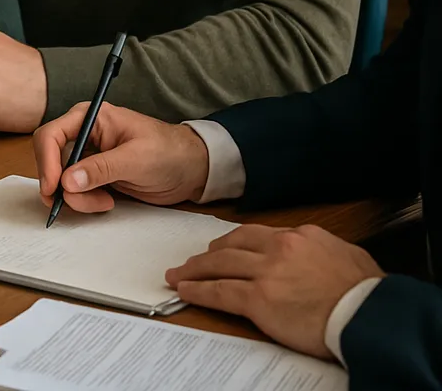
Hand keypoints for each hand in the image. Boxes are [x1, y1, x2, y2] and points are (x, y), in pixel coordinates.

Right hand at [33, 102, 209, 212]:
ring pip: (61, 179)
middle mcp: (82, 134)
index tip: (54, 188)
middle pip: (51, 159)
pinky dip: (84, 201)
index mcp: (90, 118)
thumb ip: (101, 169)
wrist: (190, 170)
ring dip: (76, 197)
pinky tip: (107, 202)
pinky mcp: (93, 175)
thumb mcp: (136, 159)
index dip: (46, 162)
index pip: (51, 134)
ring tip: (105, 203)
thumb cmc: (168, 153)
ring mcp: (87, 156)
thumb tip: (67, 181)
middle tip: (80, 202)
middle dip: (62, 184)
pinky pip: (74, 190)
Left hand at [166, 224, 384, 358]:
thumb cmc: (367, 293)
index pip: (257, 235)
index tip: (226, 249)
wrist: (371, 315)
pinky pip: (219, 291)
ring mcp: (266, 272)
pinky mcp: (259, 299)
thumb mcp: (346, 256)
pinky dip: (198, 290)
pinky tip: (185, 290)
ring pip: (220, 264)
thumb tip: (314, 255)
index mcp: (299, 235)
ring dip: (195, 269)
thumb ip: (320, 250)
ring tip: (180, 273)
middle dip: (211, 253)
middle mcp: (278, 248)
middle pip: (233, 245)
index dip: (237, 243)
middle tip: (198, 259)